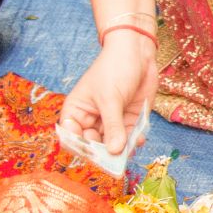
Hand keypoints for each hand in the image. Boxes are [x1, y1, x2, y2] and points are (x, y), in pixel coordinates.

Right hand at [61, 32, 157, 152]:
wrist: (138, 51)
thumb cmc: (115, 69)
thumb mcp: (111, 98)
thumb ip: (112, 126)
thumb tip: (113, 152)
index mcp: (76, 112)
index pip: (72, 138)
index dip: (81, 149)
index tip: (95, 155)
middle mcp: (91, 119)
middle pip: (94, 145)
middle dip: (105, 153)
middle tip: (116, 161)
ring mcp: (111, 119)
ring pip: (113, 143)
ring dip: (122, 149)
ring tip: (131, 150)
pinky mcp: (129, 118)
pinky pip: (129, 136)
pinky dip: (134, 140)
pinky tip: (140, 139)